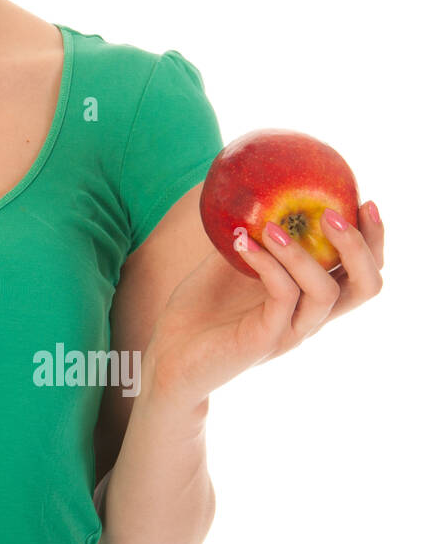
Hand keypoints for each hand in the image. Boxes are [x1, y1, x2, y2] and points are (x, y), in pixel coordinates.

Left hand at [144, 201, 384, 406]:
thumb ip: (251, 233)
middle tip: (334, 213)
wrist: (170, 355)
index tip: (365, 202)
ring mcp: (290, 331)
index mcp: (309, 297)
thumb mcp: (230, 260)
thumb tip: (255, 188)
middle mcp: (309, 316)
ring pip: (325, 292)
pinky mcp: (264, 340)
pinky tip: (242, 243)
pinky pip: (282, 297)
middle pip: (365, 286)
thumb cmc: (201, 308)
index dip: (373, 240)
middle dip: (361, 246)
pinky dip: (267, 265)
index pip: (361, 271)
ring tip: (272, 227)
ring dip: (303, 253)